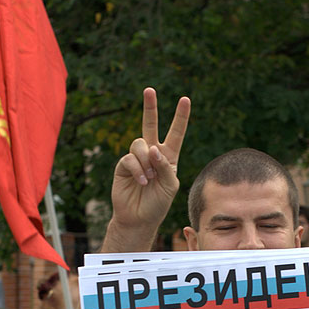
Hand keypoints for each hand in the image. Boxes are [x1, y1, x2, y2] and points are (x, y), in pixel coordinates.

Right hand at [108, 88, 190, 244]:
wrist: (139, 218)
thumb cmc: (158, 204)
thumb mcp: (170, 185)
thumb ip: (165, 166)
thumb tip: (152, 148)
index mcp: (168, 157)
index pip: (176, 133)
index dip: (180, 117)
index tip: (185, 99)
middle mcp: (152, 154)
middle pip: (150, 125)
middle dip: (150, 107)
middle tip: (150, 90)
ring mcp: (137, 158)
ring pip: (139, 143)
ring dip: (146, 161)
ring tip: (148, 178)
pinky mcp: (123, 165)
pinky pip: (130, 158)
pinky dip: (138, 169)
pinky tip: (142, 181)